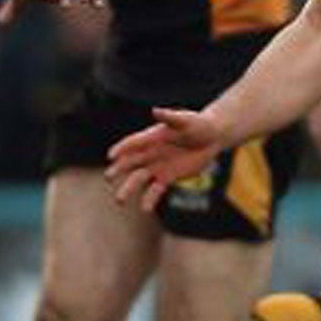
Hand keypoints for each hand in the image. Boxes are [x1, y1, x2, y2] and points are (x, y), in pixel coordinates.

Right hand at [106, 106, 229, 211]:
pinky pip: (156, 190)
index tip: (111, 156)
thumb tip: (155, 111)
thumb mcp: (185, 120)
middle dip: (118, 170)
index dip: (121, 149)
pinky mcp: (167, 178)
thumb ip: (170, 117)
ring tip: (119, 201)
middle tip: (109, 178)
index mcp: (151, 137)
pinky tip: (145, 209)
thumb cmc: (197, 124)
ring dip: (128, 189)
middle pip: (130, 162)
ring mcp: (157, 166)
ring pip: (138, 179)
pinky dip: (150, 200)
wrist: (211, 138)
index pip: (132, 143)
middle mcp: (150, 152)